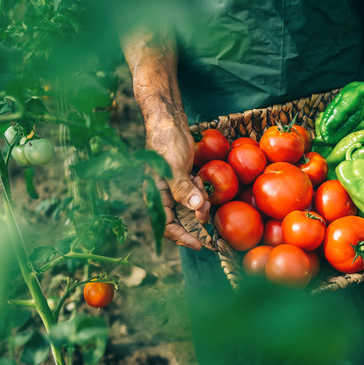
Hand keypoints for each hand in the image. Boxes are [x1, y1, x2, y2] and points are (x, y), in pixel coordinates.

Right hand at [147, 120, 210, 249]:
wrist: (168, 120)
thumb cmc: (166, 142)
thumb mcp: (174, 167)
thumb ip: (183, 189)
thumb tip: (195, 209)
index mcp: (155, 195)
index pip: (166, 226)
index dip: (181, 238)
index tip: (199, 244)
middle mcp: (163, 194)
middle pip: (180, 219)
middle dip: (196, 218)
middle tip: (208, 213)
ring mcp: (173, 186)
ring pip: (190, 206)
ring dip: (200, 203)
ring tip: (205, 193)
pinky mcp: (183, 178)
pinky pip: (194, 193)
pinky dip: (201, 190)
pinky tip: (200, 179)